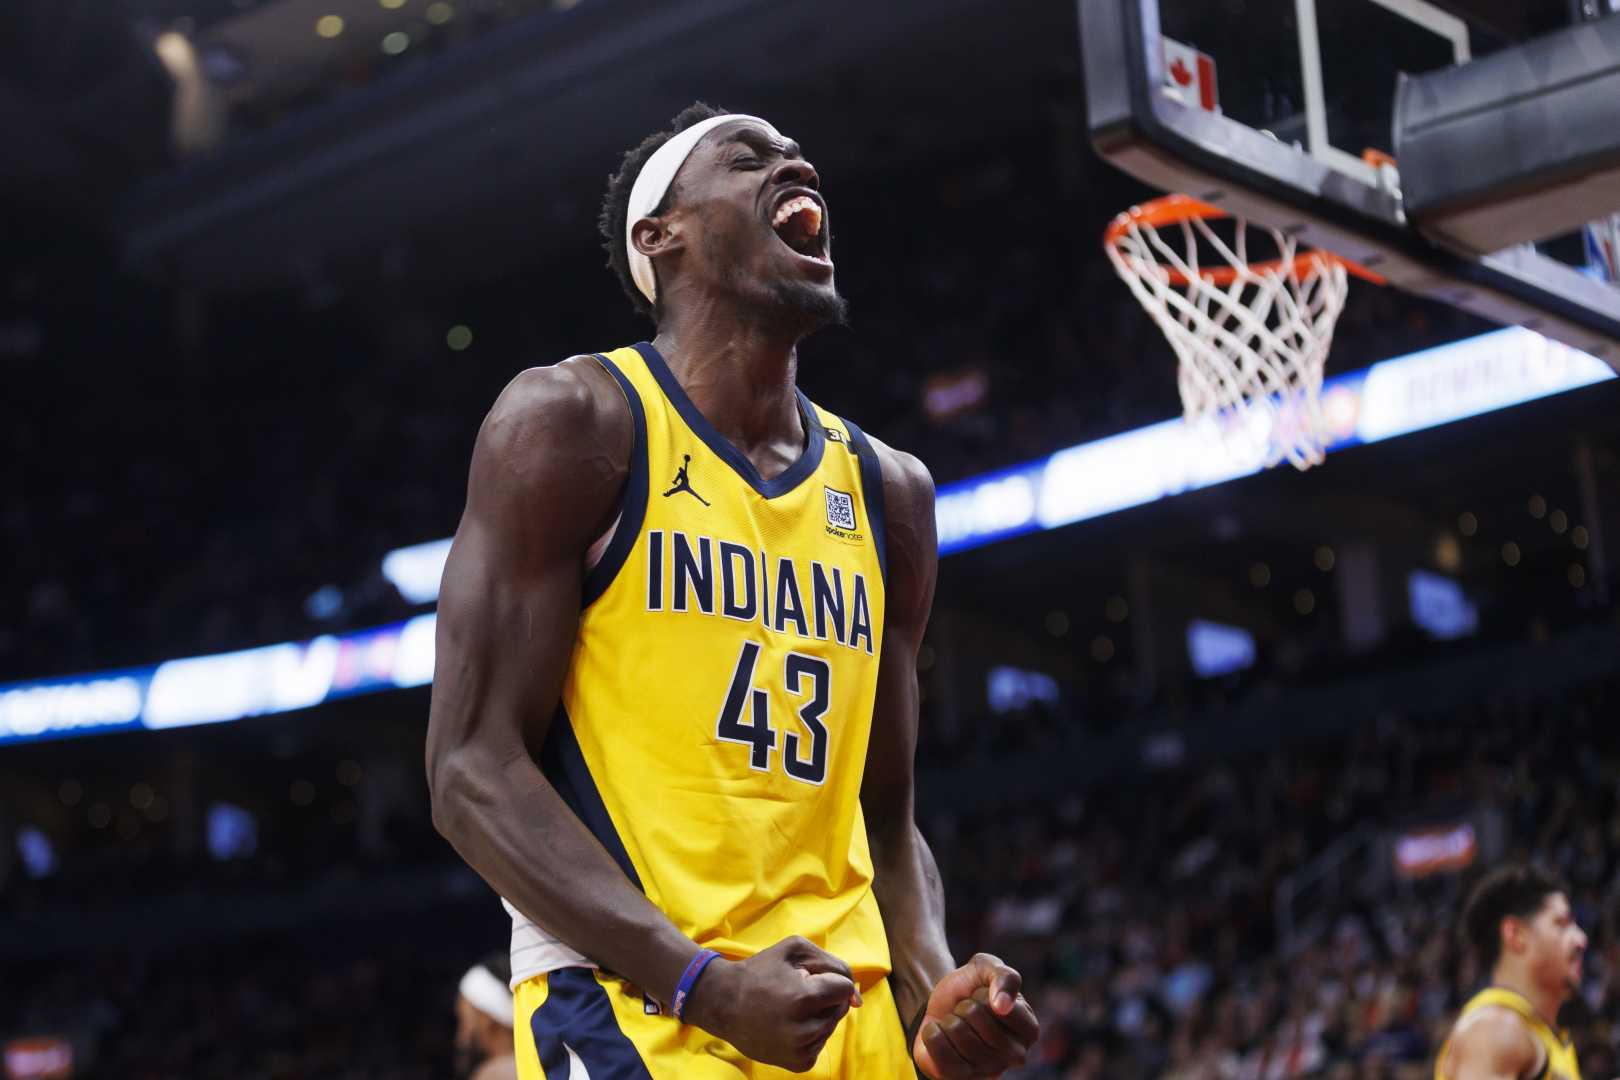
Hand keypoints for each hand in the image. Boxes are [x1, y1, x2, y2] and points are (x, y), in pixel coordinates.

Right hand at [682, 936, 861, 1072]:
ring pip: (831, 1025)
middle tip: (794, 992)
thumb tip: (856, 1000)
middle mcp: (804, 1029)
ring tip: (788, 1008)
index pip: (844, 987)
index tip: (807, 977)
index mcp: (804, 997)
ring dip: (817, 1014)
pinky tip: (788, 1025)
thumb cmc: (761, 971)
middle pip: (839, 1008)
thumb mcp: (794, 949)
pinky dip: (810, 1032)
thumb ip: (833, 964)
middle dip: (824, 997)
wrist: (724, 1004)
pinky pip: (821, 1043)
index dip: (828, 978)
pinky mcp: (798, 1064)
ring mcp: (801, 1050)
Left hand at [913, 953, 1038, 1079]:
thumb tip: (1002, 1005)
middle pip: (976, 1015)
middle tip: (967, 1011)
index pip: (1000, 1005)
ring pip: (956, 1031)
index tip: (983, 996)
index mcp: (1030, 1029)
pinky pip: (938, 1048)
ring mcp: (989, 1071)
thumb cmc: (972, 988)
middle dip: (964, 1005)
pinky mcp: (960, 1078)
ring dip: (949, 1019)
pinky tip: (941, 1035)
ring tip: (957, 1023)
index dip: (983, 993)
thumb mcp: (988, 967)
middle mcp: (1015, 1055)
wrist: (942, 1007)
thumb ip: (1005, 977)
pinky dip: (932, 1033)